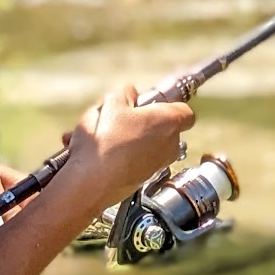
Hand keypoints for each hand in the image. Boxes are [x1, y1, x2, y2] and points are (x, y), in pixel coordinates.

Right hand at [66, 81, 194, 206]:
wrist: (91, 182)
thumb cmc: (105, 141)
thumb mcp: (111, 102)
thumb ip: (125, 93)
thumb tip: (130, 93)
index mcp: (169, 121)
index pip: (183, 110)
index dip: (166, 104)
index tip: (149, 102)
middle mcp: (170, 145)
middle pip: (163, 127)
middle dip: (143, 121)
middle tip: (118, 116)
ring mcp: (158, 165)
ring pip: (146, 144)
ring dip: (127, 138)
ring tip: (100, 135)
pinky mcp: (143, 180)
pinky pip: (134, 160)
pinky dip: (120, 155)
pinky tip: (96, 151)